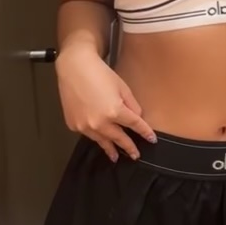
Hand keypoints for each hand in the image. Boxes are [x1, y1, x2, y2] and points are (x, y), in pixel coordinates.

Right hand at [55, 44, 156, 161]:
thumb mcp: (122, 87)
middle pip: (118, 138)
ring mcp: (84, 126)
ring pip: (101, 141)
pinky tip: (99, 138)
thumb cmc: (100, 74)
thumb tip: (136, 118)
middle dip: (128, 147)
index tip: (152, 139)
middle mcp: (99, 123)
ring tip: (115, 156)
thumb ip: (131, 105)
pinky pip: (88, 134)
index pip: (134, 126)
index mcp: (114, 112)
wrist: (74, 68)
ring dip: (110, 148)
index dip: (144, 133)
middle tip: (135, 155)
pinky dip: (95, 136)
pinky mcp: (73, 125)